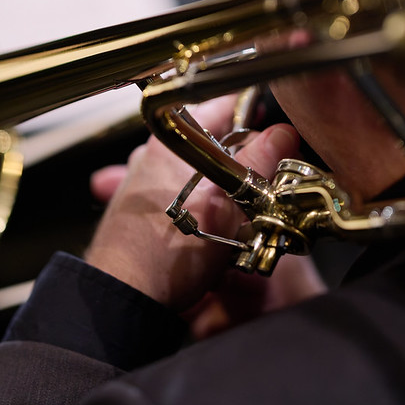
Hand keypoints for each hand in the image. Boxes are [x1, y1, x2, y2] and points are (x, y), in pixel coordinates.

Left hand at [84, 96, 311, 313]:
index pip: (219, 105)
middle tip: (265, 184)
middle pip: (209, 142)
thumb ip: (256, 163)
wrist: (122, 299)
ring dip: (219, 188)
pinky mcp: (136, 211)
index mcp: (170, 143)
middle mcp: (150, 156)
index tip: (274, 125)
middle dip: (240, 160)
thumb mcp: (226, 205)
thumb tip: (282, 132)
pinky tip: (210, 231)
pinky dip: (197, 206)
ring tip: (240, 216)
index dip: (252, 112)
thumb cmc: (167, 256)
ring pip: (195, 171)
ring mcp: (139, 183)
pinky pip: (177, 196)